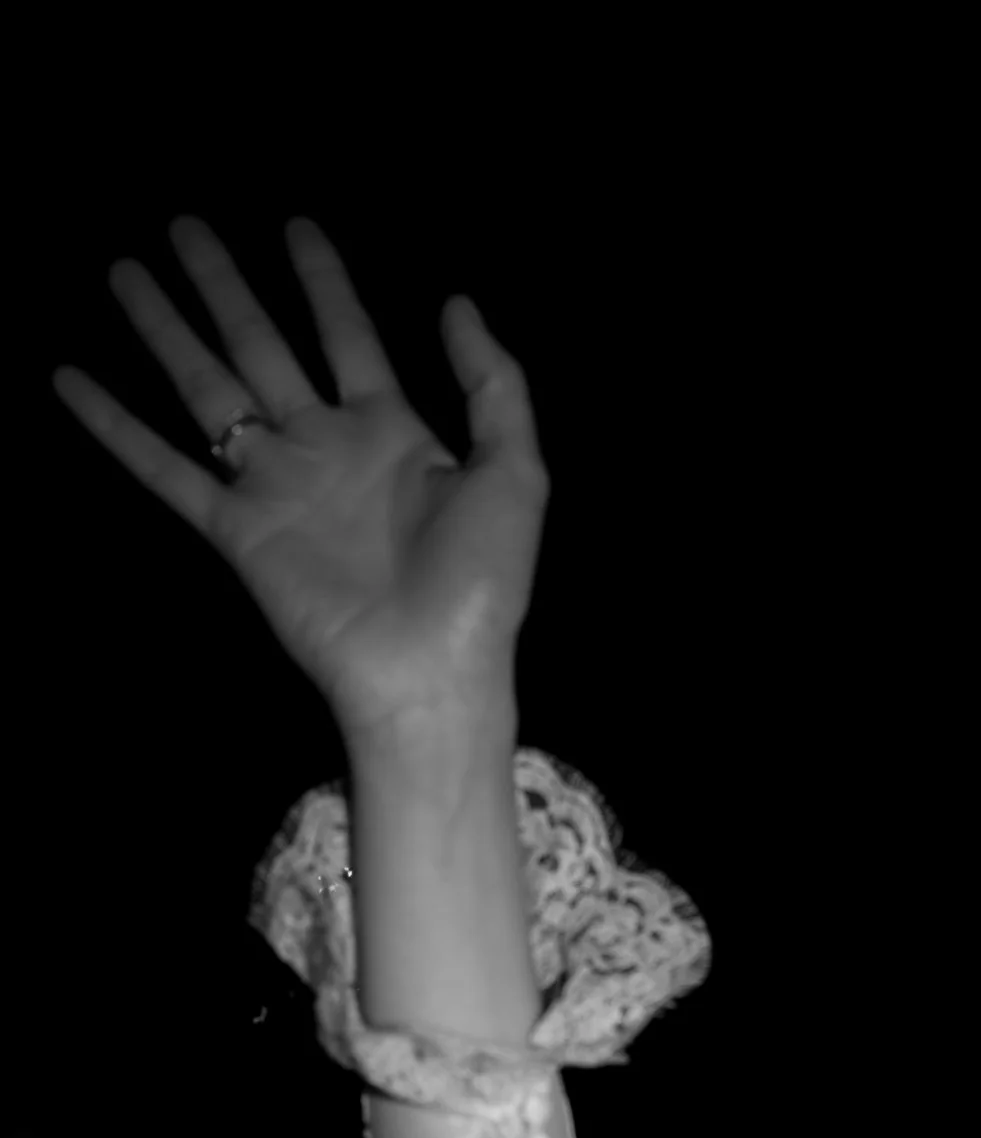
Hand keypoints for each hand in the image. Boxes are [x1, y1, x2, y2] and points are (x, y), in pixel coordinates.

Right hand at [54, 217, 544, 743]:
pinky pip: (166, 469)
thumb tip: (455, 302)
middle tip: (183, 225)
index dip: (322, 280)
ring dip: (164, 329)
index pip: (347, 335)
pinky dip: (116, 427)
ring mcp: (276, 488)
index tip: (295, 225)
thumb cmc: (480, 588)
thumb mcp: (513, 473)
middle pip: (260, 345)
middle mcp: (322, 448)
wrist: (432, 674)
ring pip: (207, 388)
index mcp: (389, 432)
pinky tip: (71, 381)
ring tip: (123, 270)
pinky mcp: (238, 533)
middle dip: (223, 286)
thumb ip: (493, 384)